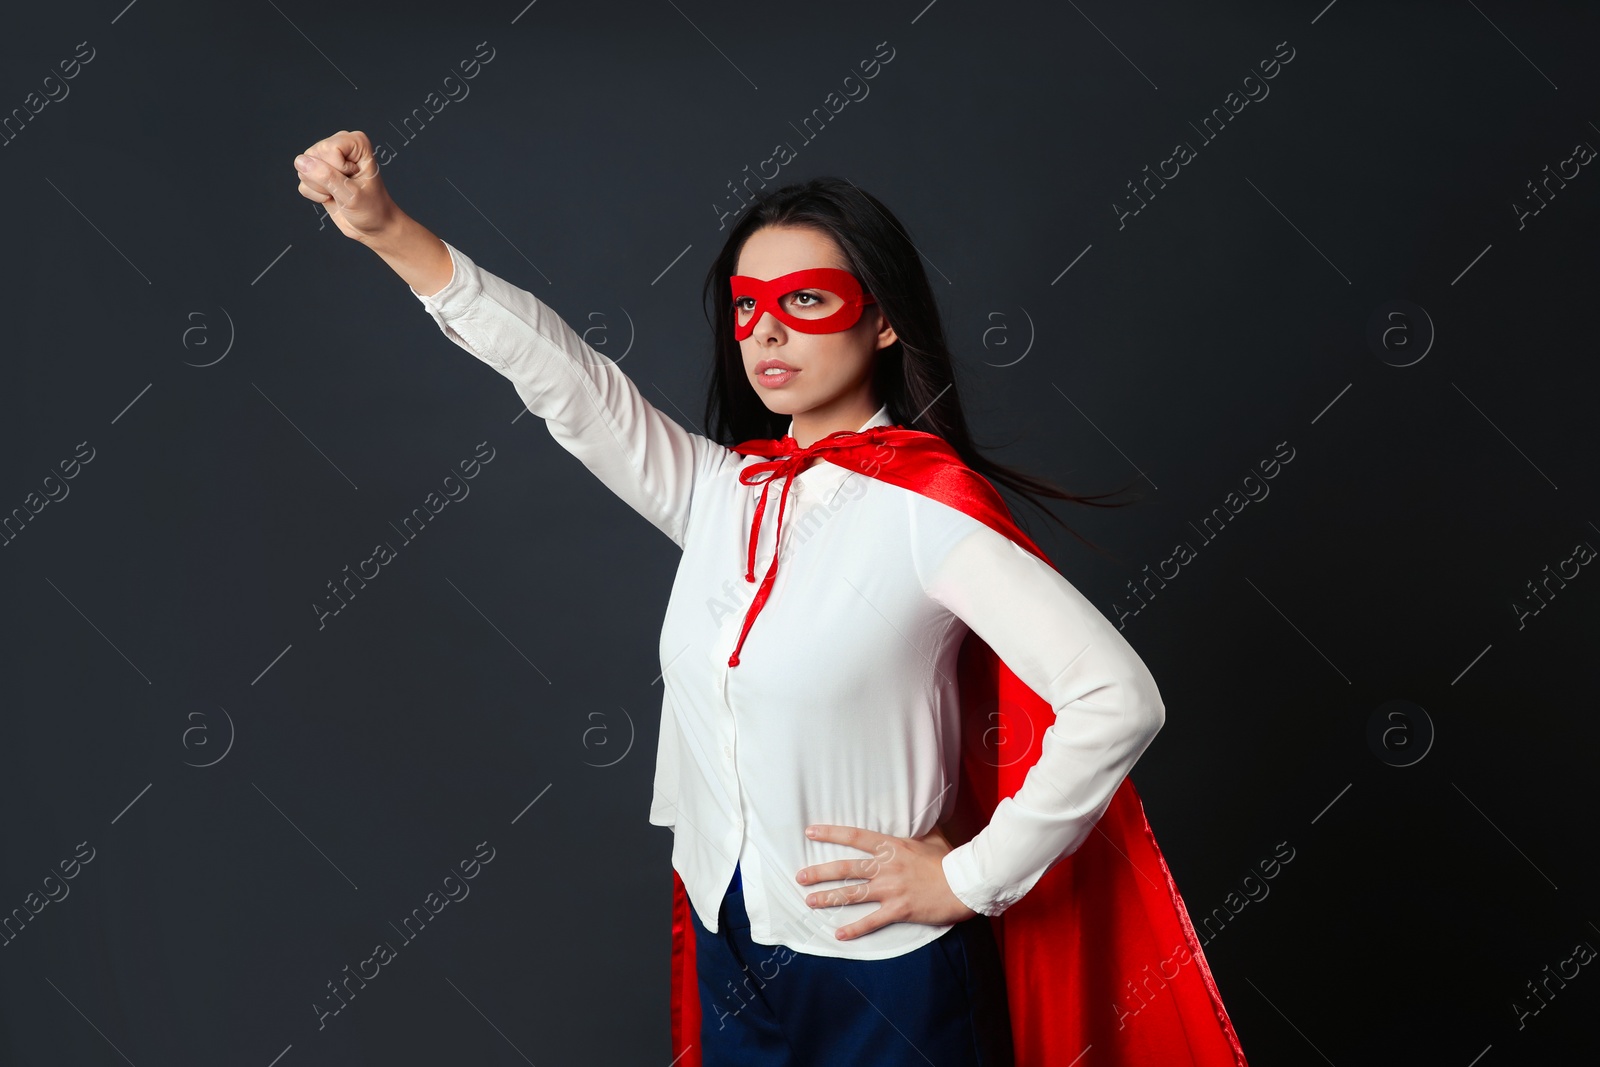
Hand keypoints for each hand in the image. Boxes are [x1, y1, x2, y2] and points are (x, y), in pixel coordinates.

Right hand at [292, 130, 398, 241]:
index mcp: (356, 142)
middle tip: (346, 188)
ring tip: (339, 193)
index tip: (354, 178)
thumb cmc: (372, 209)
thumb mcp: (351, 194)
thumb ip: (326, 176)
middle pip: (313, 155)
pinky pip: (302, 182)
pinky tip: (332, 197)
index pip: (329, 147)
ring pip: (303, 168)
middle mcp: (339, 145)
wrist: (373, 226)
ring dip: (320, 188)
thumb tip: (301, 161)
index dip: (338, 168)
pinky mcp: (317, 173)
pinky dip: (315, 195)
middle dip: (326, 179)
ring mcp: (327, 158)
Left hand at [795, 822, 977, 939]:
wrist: (965, 884)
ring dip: (829, 898)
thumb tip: (914, 818)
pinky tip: (838, 934)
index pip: (856, 837)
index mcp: (893, 847)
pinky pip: (871, 921)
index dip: (832, 834)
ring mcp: (891, 889)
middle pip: (846, 868)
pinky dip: (854, 929)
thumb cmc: (950, 860)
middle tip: (800, 876)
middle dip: (820, 872)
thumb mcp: (932, 838)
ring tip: (810, 901)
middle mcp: (887, 867)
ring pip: (853, 894)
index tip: (811, 832)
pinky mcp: (899, 910)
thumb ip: (917, 830)